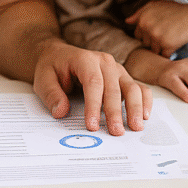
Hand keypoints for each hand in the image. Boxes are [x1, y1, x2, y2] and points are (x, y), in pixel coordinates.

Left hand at [31, 39, 152, 135]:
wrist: (60, 56)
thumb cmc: (53, 68)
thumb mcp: (43, 79)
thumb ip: (51, 94)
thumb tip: (60, 112)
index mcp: (85, 59)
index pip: (93, 82)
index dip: (94, 105)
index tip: (92, 125)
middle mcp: (104, 61)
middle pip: (113, 87)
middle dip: (115, 111)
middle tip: (116, 132)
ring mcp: (116, 69)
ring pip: (131, 86)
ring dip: (135, 107)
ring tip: (135, 127)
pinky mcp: (123, 78)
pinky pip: (139, 88)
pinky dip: (144, 101)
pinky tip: (145, 116)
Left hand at [126, 0, 187, 57]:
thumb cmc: (178, 6)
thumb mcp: (156, 4)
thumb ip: (140, 13)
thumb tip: (127, 21)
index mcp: (142, 17)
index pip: (139, 35)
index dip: (150, 35)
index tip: (161, 32)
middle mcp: (146, 27)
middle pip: (146, 44)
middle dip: (155, 42)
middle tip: (169, 35)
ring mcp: (156, 36)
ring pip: (154, 51)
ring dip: (163, 49)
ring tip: (174, 39)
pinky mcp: (168, 44)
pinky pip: (164, 56)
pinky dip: (171, 53)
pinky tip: (177, 45)